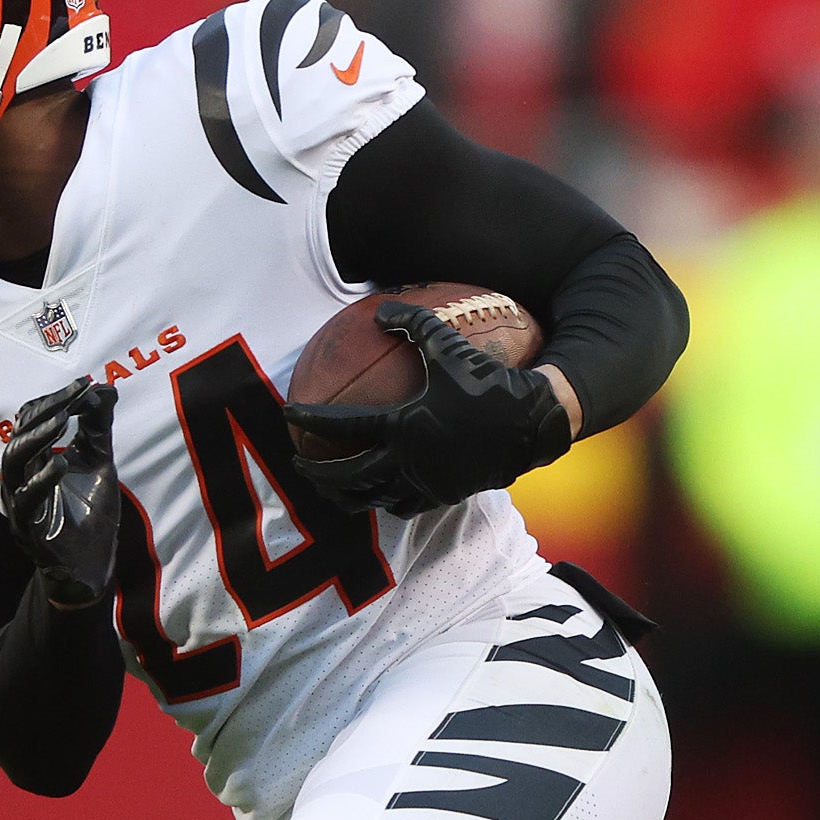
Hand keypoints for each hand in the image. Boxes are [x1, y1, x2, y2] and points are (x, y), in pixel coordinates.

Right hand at [0, 377, 121, 606]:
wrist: (93, 567)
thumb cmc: (91, 515)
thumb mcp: (101, 465)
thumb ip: (99, 429)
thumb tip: (106, 387)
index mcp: (36, 463)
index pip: (33, 423)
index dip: (54, 401)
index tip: (82, 385)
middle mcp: (23, 481)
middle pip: (18, 438)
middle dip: (43, 415)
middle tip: (71, 399)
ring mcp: (22, 507)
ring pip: (13, 466)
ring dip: (36, 440)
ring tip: (62, 423)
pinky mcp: (29, 534)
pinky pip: (26, 505)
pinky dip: (42, 481)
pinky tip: (62, 464)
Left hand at [283, 301, 573, 515]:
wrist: (530, 424)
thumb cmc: (487, 382)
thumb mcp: (449, 346)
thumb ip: (413, 324)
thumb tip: (382, 312)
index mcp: (401, 425)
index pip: (341, 426)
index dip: (309, 420)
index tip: (289, 414)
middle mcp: (406, 461)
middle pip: (346, 477)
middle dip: (316, 473)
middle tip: (299, 463)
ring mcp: (424, 484)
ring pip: (370, 500)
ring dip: (344, 495)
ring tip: (329, 488)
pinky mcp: (441, 497)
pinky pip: (401, 507)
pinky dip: (382, 502)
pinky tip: (376, 494)